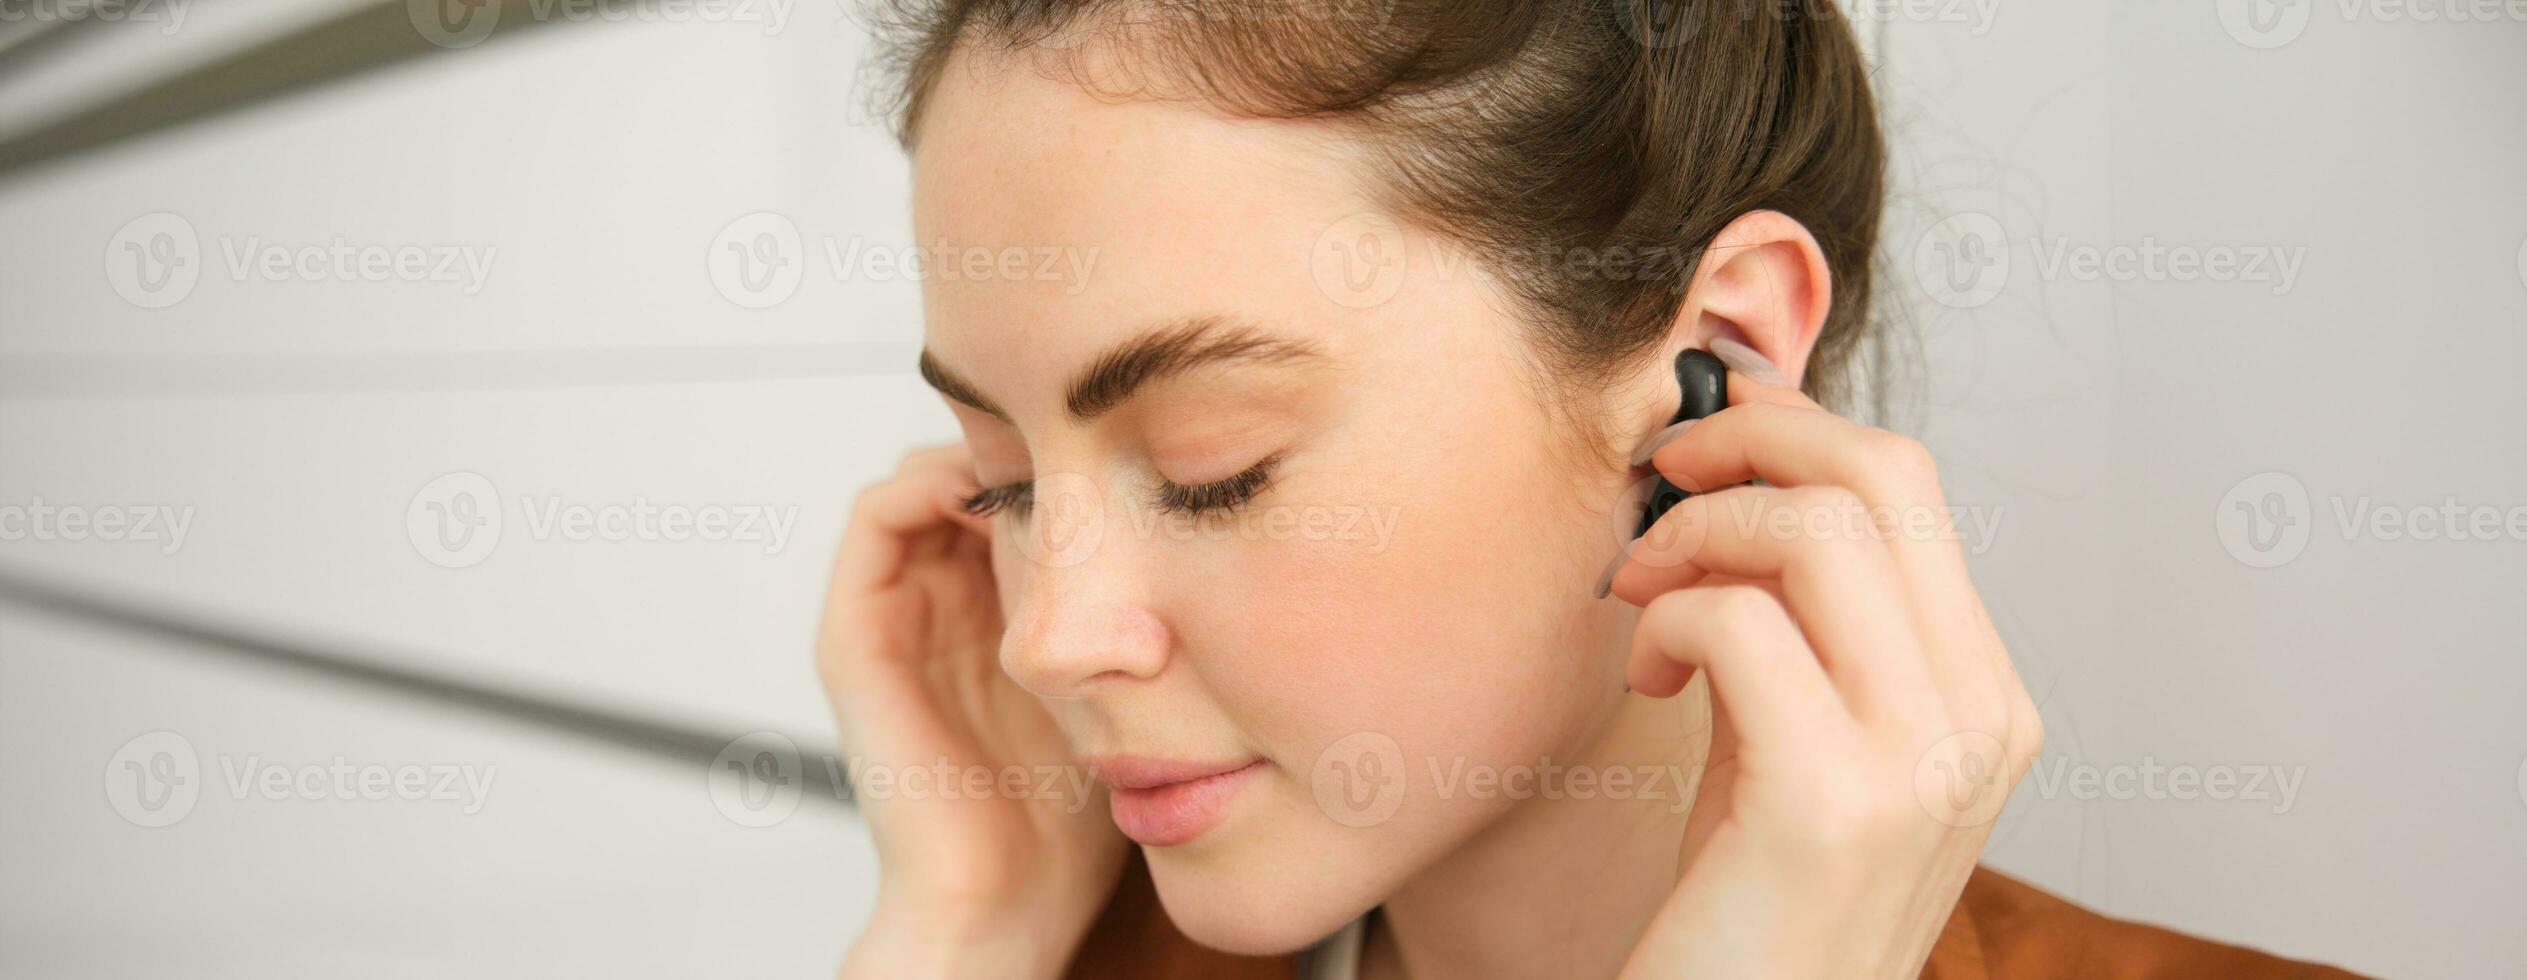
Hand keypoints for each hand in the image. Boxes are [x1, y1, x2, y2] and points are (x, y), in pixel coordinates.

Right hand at [817, 441, 1127, 979]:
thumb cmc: (1070, 818)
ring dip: (976, 451)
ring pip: (922, 479)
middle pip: (965, 477)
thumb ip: (1137, 621)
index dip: (1057, 461)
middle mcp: (937, 610)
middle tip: (1080, 439)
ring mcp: (891, 618)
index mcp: (992, 621)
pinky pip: (874, 516)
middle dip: (1020, 446)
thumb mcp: (1124, 689)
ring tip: (1041, 459)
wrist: (1008, 898)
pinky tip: (993, 492)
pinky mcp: (854, 636)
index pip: (1011, 498)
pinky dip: (929, 482)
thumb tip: (1204, 540)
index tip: (1117, 451)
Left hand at [1606, 374, 2042, 978]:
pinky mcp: (1829, 803)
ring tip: (1643, 591)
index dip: (1796, 428)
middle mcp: (1977, 722)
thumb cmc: (1751, 902)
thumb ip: (1797, 619)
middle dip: (1749, 444)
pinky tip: (1647, 677)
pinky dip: (1667, 620)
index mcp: (1983, 698)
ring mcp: (1917, 765)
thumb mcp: (1797, 736)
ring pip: (1816, 532)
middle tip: (1665, 477)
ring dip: (1696, 530)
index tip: (1710, 432)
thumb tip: (1742, 469)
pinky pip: (1736, 624)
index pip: (1914, 489)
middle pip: (1883, 479)